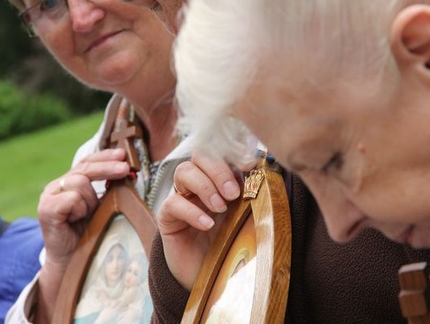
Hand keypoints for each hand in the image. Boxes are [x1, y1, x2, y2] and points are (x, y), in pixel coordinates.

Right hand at [35, 148, 128, 322]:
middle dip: (107, 167)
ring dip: (91, 200)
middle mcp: (56, 186)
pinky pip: (72, 198)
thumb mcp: (102, 207)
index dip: (105, 157)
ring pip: (79, 182)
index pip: (87, 162)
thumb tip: (127, 171)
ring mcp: (49, 196)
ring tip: (88, 215)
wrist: (72, 262)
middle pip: (84, 168)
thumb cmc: (90, 234)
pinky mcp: (46, 209)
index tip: (123, 155)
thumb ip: (108, 189)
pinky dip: (80, 208)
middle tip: (125, 169)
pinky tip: (78, 219)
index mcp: (69, 182)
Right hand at [157, 152, 241, 289]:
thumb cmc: (231, 244)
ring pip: (184, 171)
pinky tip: (207, 224)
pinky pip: (174, 203)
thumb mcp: (246, 217)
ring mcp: (181, 197)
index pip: (220, 152)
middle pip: (200, 156)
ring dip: (205, 186)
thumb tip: (262, 177)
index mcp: (219, 178)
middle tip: (233, 193)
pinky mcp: (167, 216)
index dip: (232, 153)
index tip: (248, 164)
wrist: (211, 277)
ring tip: (220, 208)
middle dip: (218, 170)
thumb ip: (250, 197)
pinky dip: (192, 211)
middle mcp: (199, 183)